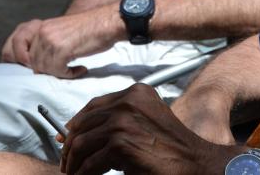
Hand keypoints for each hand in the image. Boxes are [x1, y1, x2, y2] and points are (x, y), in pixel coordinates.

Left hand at [1, 7, 122, 77]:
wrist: (107, 22)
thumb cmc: (88, 29)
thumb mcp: (60, 31)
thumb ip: (44, 42)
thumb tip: (33, 65)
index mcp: (40, 26)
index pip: (13, 42)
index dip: (13, 58)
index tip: (23, 68)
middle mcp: (42, 31)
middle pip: (29, 61)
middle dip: (41, 70)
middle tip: (56, 70)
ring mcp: (50, 40)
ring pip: (42, 68)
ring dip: (58, 72)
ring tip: (72, 68)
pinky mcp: (61, 50)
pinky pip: (57, 71)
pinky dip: (69, 74)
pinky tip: (79, 69)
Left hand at [61, 84, 234, 174]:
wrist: (193, 162)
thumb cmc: (170, 147)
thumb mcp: (145, 121)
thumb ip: (119, 119)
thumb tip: (76, 131)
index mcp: (135, 93)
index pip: (94, 105)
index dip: (77, 123)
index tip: (66, 137)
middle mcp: (128, 102)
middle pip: (84, 123)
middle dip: (70, 146)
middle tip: (67, 162)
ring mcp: (122, 121)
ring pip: (81, 144)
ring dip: (73, 163)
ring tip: (73, 173)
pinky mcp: (120, 144)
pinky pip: (90, 163)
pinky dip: (83, 174)